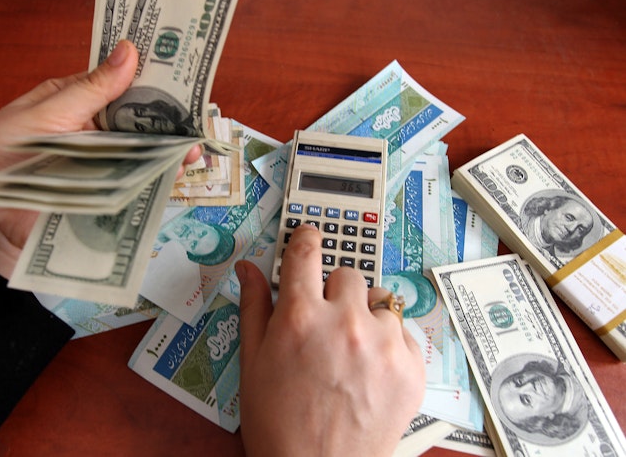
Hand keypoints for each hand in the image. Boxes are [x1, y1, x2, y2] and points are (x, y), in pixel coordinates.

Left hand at [0, 40, 201, 278]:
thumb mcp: (42, 117)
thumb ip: (89, 91)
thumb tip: (129, 51)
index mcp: (74, 103)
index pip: (122, 89)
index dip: (154, 89)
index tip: (185, 91)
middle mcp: (89, 134)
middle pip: (138, 127)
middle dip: (168, 128)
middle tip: (196, 131)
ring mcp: (96, 168)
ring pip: (140, 159)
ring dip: (166, 157)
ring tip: (191, 157)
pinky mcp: (99, 200)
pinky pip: (132, 190)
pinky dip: (154, 186)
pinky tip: (173, 182)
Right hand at [236, 224, 424, 456]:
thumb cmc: (279, 422)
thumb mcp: (253, 362)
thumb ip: (254, 306)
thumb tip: (249, 269)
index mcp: (300, 317)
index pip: (306, 251)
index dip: (307, 239)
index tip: (310, 238)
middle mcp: (345, 322)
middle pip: (347, 274)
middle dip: (334, 291)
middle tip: (325, 323)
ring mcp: (383, 343)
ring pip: (380, 300)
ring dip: (366, 317)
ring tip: (351, 352)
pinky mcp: (411, 365)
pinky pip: (402, 331)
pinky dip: (388, 343)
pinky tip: (371, 369)